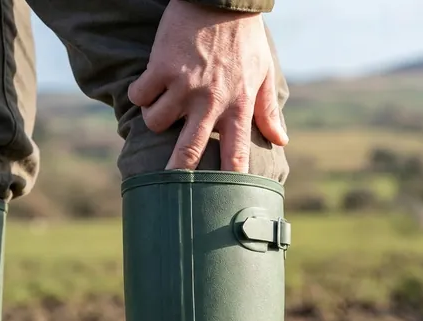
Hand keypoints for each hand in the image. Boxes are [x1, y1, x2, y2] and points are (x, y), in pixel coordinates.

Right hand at [127, 0, 287, 171]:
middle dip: (176, 174)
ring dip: (156, 119)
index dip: (230, 178)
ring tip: (161, 109)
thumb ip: (268, 111)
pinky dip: (140, 93)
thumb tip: (282, 140)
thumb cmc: (244, 38)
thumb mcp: (263, 73)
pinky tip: (149, 85)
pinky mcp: (161, 68)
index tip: (223, 200)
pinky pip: (140, 95)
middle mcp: (211, 101)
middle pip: (188, 150)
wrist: (219, 0)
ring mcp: (184, 86)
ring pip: (157, 121)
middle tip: (168, 185)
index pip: (236, 152)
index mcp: (238, 106)